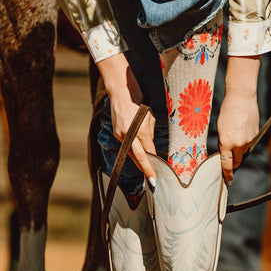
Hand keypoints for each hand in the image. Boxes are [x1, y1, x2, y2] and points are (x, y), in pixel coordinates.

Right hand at [96, 53, 156, 182]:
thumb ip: (149, 133)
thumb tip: (150, 146)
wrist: (120, 90)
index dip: (151, 167)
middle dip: (144, 169)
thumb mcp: (149, 116)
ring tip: (148, 167)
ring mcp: (120, 134)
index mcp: (140, 130)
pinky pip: (126, 144)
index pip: (148, 153)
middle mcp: (128, 134)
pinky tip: (139, 150)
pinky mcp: (116, 132)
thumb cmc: (138, 100)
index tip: (154, 179)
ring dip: (139, 159)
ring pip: (131, 152)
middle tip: (151, 180)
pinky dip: (133, 148)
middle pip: (137, 157)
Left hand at [216, 92, 258, 182]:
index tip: (227, 178)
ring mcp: (249, 139)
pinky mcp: (256, 134)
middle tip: (230, 163)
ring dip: (239, 149)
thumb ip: (223, 142)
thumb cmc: (227, 111)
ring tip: (234, 136)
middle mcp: (240, 144)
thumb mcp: (220, 128)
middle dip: (233, 162)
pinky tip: (242, 129)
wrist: (241, 98)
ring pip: (244, 151)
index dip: (227, 173)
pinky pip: (249, 142)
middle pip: (237, 160)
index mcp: (227, 142)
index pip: (227, 164)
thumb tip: (225, 152)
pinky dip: (245, 140)